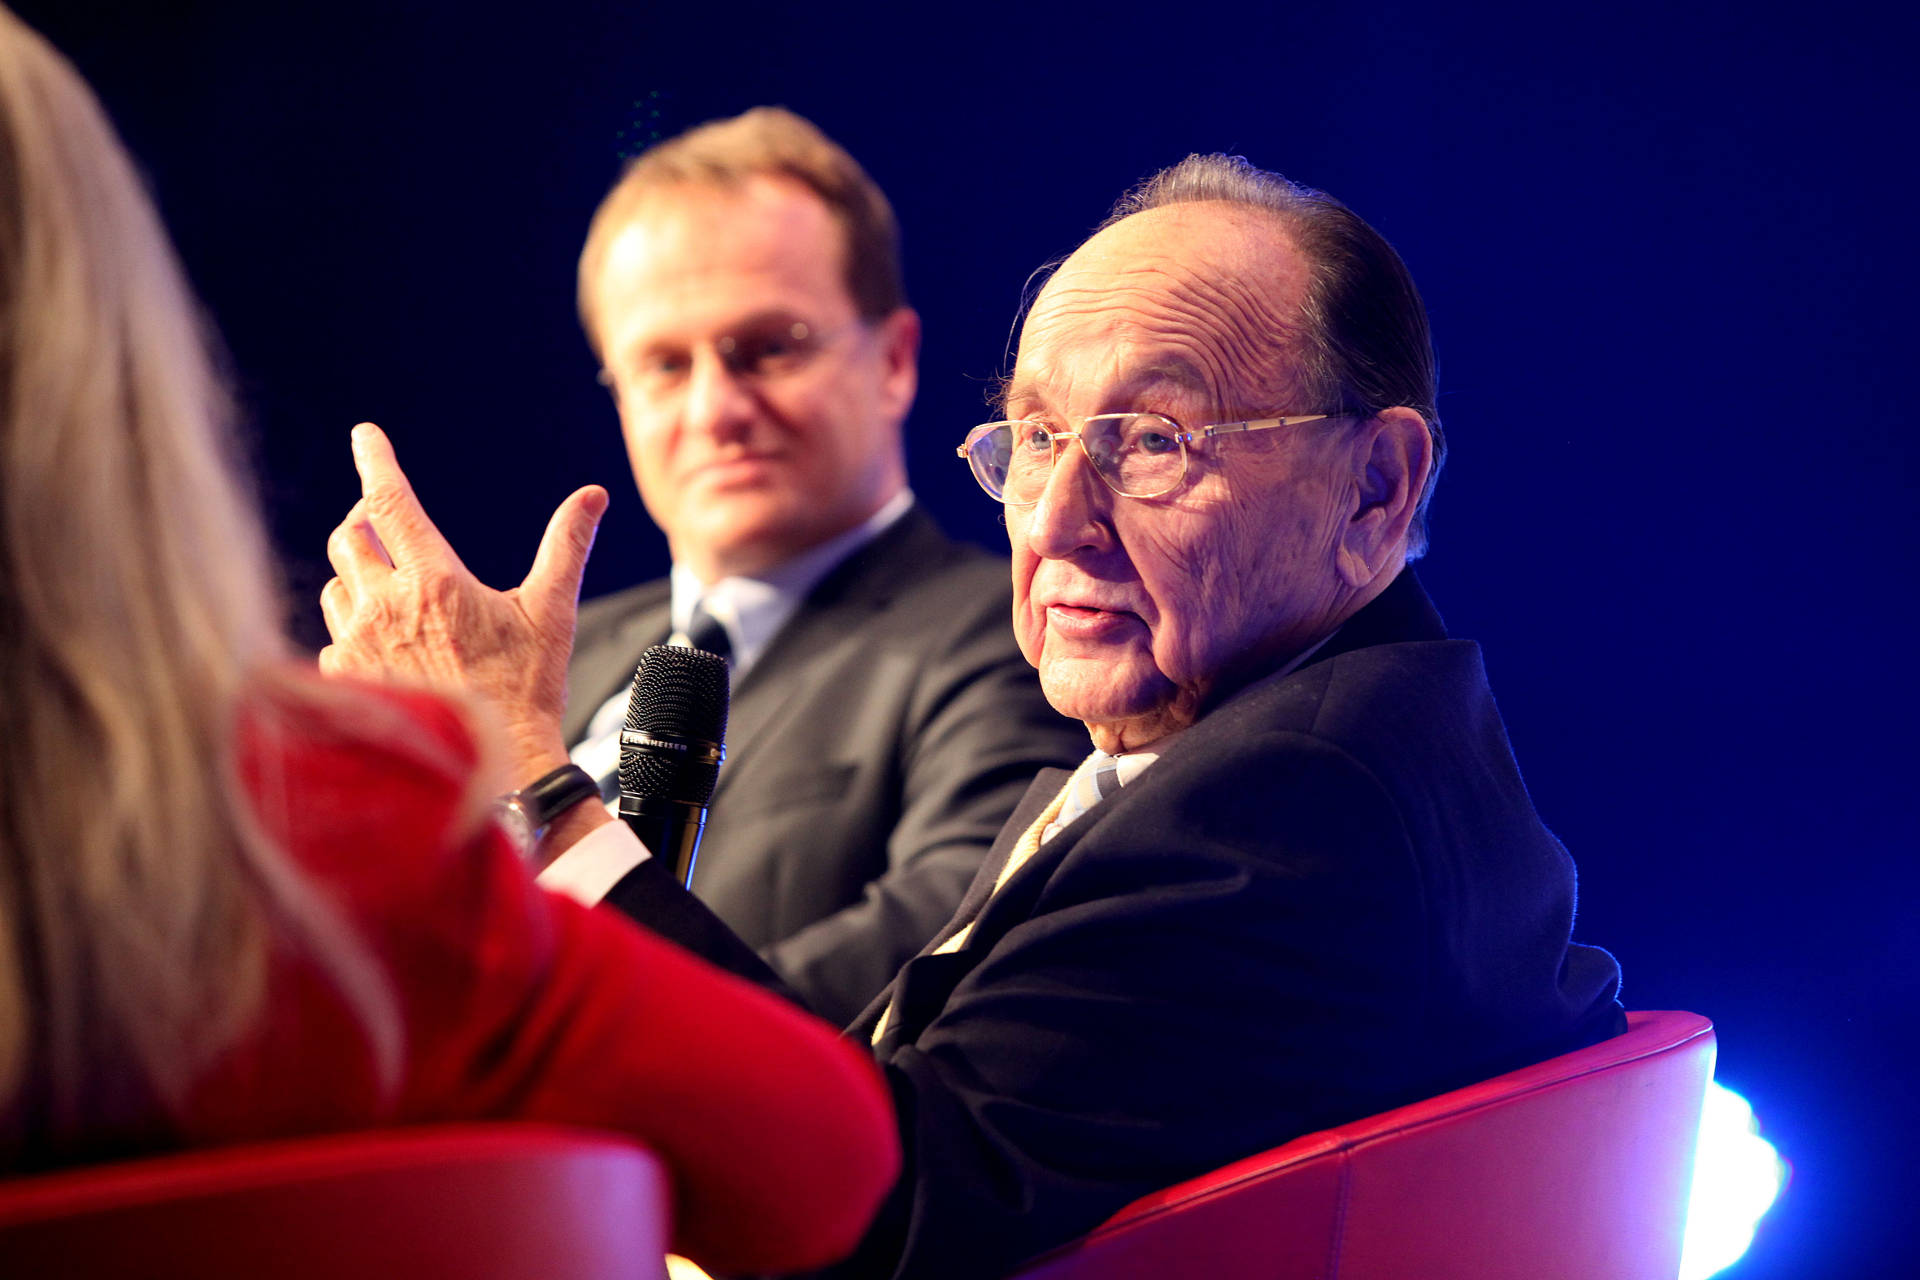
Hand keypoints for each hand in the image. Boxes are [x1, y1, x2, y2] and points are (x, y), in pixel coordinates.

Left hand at [319, 422, 608, 780]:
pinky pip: (332, 634)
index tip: (365, 435)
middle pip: (348, 536)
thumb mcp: (552, 612)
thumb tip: (593, 495)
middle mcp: (385, 607)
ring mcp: (357, 644)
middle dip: (364, 521)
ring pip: (336, 584)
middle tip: (383, 521)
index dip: (375, 460)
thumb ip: (567, 545)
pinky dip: (351, 625)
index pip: (389, 501)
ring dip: (357, 574)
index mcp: (434, 581)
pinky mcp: (345, 678)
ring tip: (389, 588)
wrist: (495, 765)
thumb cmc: (527, 689)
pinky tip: (381, 640)